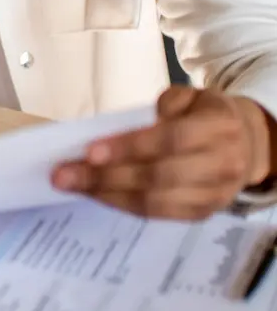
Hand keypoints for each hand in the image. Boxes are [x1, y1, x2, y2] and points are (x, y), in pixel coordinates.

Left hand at [51, 86, 273, 221]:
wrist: (246, 145)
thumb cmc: (206, 115)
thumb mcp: (191, 95)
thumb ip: (166, 104)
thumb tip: (130, 126)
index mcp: (218, 127)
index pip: (169, 140)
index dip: (129, 147)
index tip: (89, 151)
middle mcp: (220, 165)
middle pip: (157, 176)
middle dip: (106, 177)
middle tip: (65, 173)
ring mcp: (213, 195)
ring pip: (155, 202)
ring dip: (109, 195)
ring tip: (73, 185)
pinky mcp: (202, 214)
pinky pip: (158, 215)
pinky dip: (124, 205)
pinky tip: (98, 195)